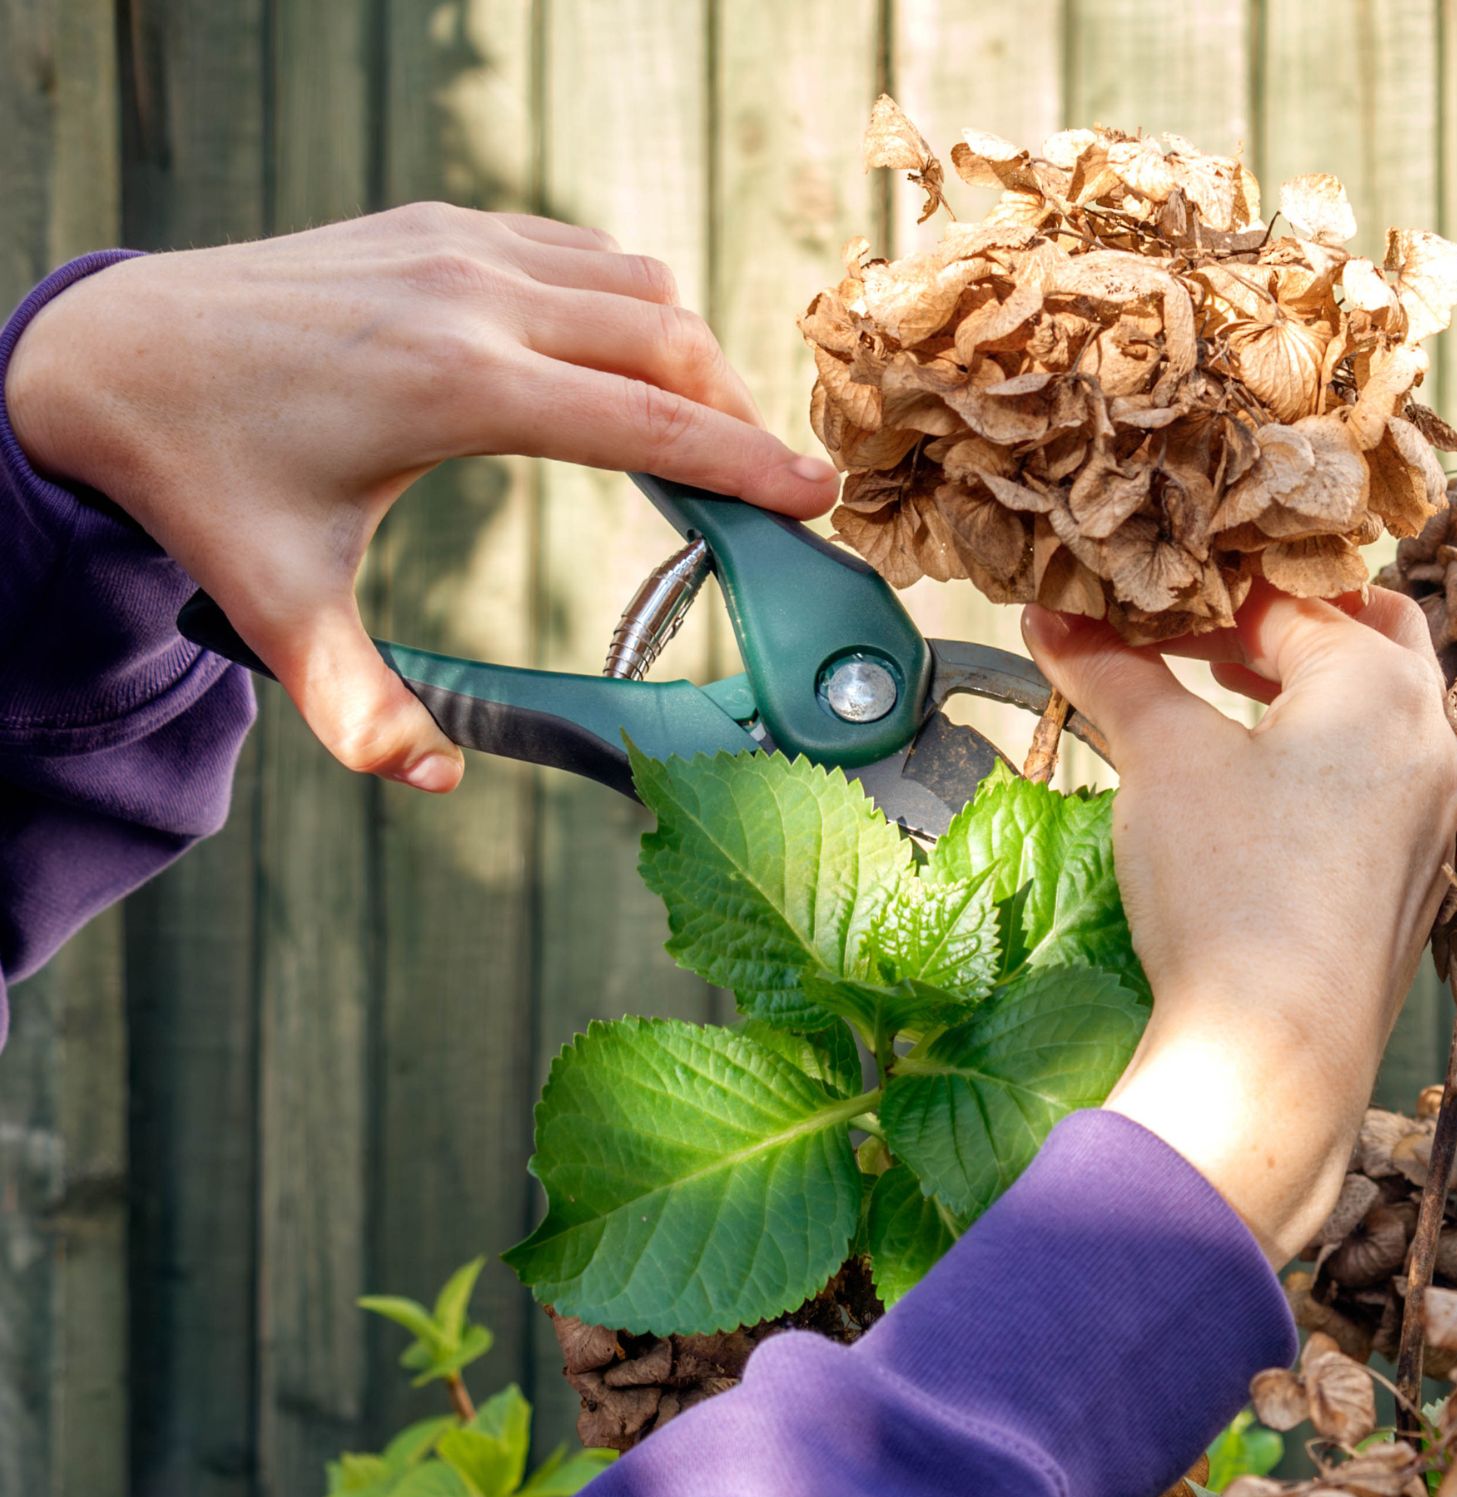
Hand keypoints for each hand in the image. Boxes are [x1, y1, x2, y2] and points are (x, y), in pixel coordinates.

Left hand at [4, 204, 838, 791]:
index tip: (816, 497)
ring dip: (688, 357)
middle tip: (766, 490)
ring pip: (635, 284)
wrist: (110, 354)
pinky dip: (629, 308)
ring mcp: (457, 246)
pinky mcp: (440, 226)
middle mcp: (472, 297)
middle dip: (737, 415)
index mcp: (457, 386)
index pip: (649, 424)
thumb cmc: (200, 480)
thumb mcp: (279, 609)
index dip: (749, 465)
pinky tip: (625, 369)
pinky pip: (580, 253)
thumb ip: (361, 708)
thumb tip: (435, 779)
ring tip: (706, 436)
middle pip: (668, 343)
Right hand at [1021, 585, 1456, 1263]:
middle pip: (1369, 634)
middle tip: (1208, 632)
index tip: (1139, 608)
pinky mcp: (1414, 876)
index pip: (1286, 604)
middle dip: (1286, 624)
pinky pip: (1381, 778)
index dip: (1203, 600)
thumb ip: (1110, 673)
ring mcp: (1432, 812)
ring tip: (1228, 693)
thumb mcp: (1162, 759)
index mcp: (1379, 684)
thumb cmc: (1229, 887)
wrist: (1277, 1050)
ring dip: (1309, 686)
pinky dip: (1327, 754)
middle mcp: (1428, 737)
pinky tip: (1264, 788)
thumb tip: (1049, 619)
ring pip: (1381, 710)